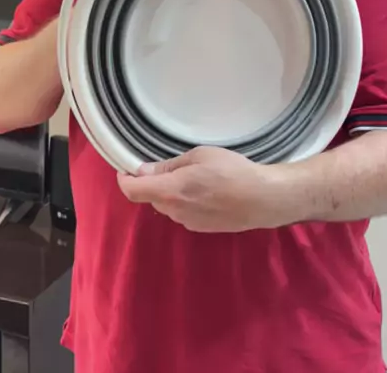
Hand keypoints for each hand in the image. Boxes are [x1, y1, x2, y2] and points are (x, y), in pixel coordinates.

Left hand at [117, 146, 279, 232]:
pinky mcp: (201, 228)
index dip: (124, 180)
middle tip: (170, 165)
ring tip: (195, 177)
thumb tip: (144, 170)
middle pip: (151, 197)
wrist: (262, 199)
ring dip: (171, 192)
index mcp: (171, 191)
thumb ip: (169, 166)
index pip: (134, 191)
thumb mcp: (199, 156)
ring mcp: (188, 223)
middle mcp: (175, 211)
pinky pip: (183, 212)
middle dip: (152, 183)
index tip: (125, 169)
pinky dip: (186, 201)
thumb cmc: (232, 171)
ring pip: (168, 205)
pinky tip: (206, 191)